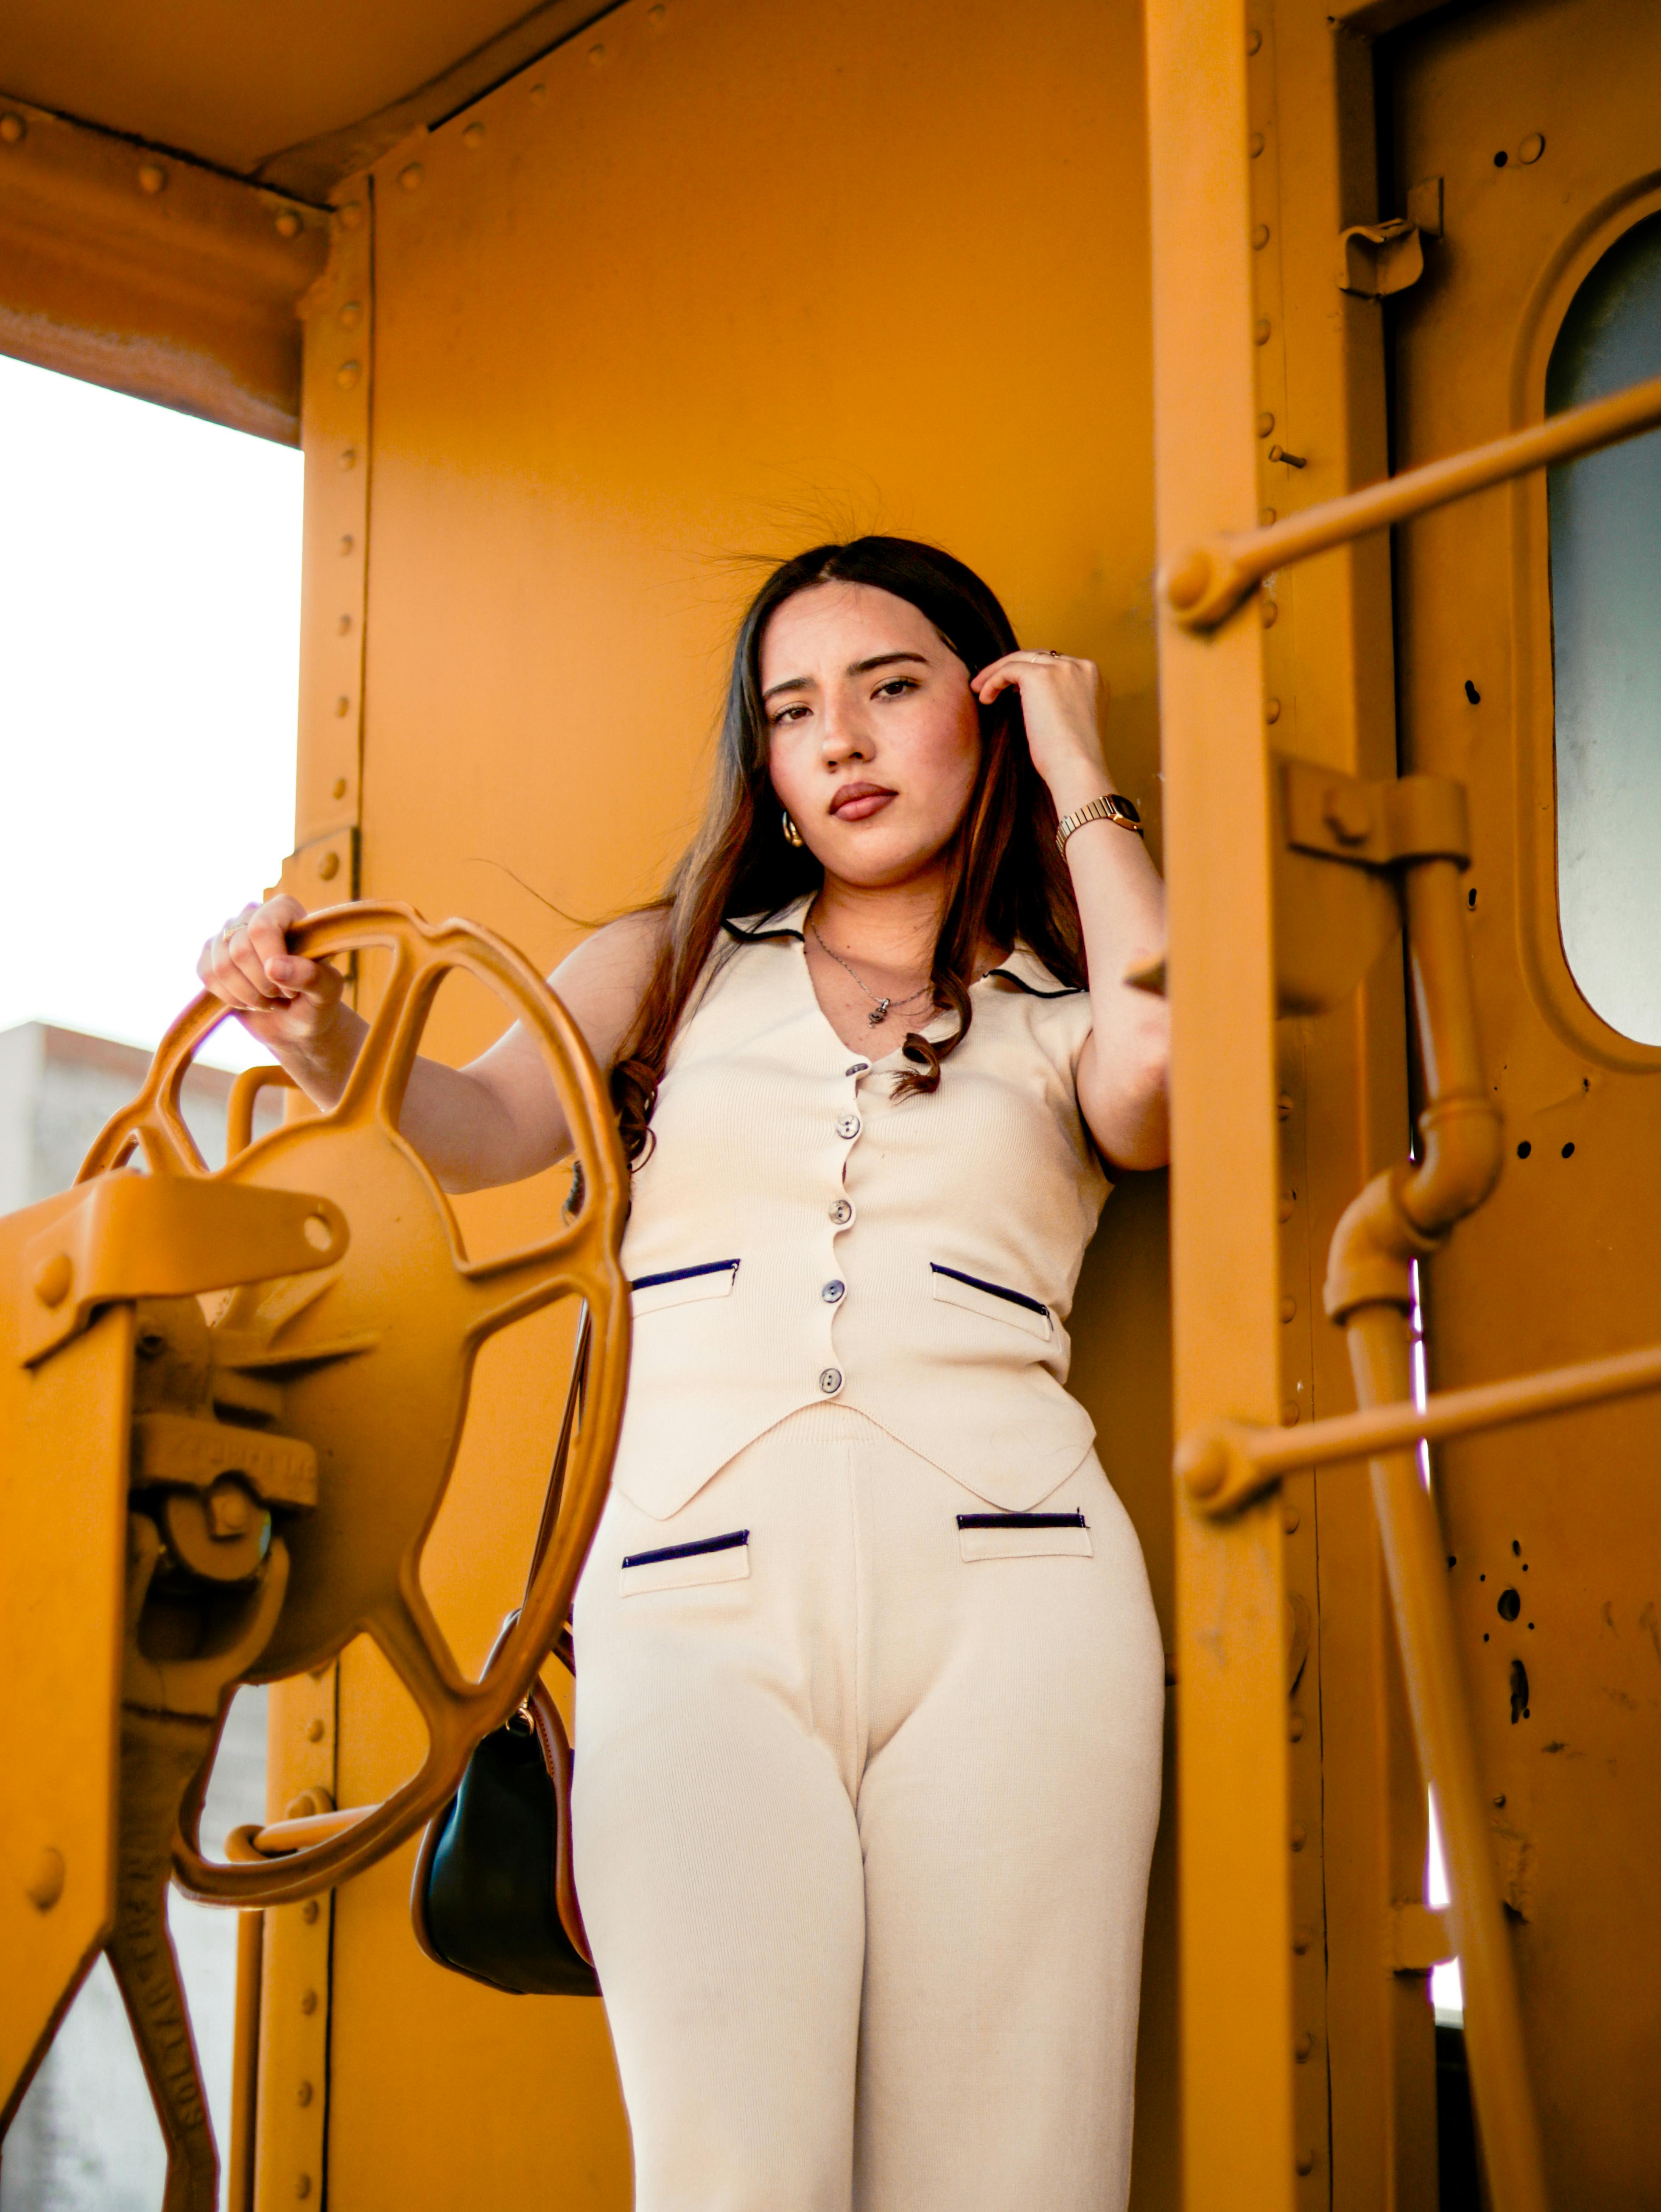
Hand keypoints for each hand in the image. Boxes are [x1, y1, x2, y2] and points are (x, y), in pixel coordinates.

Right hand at [196, 895, 344, 1051]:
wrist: (297, 1021)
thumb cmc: (316, 1000)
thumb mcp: (328, 991)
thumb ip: (311, 976)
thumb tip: (272, 967)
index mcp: (285, 910)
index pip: (263, 928)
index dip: (273, 961)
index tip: (292, 987)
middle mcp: (253, 915)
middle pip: (240, 949)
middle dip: (263, 985)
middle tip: (283, 995)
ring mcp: (228, 934)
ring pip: (221, 966)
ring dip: (248, 994)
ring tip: (270, 999)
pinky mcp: (210, 956)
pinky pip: (207, 975)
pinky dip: (230, 998)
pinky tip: (250, 1001)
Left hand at [970, 649, 1112, 809]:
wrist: (1076, 768)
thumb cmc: (1072, 757)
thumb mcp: (1073, 720)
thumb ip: (1063, 700)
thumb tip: (1033, 696)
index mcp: (1092, 677)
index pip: (1055, 664)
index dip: (1032, 674)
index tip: (1013, 689)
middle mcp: (1080, 666)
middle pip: (1038, 657)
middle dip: (1013, 669)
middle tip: (990, 685)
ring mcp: (1062, 668)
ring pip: (1021, 659)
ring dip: (996, 672)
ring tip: (980, 690)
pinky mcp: (1040, 676)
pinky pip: (1008, 669)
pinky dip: (992, 681)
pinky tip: (985, 698)